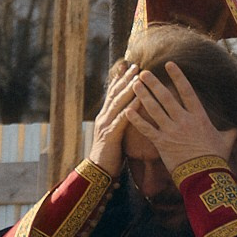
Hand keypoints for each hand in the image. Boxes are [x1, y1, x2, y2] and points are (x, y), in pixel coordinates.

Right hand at [89, 61, 140, 176]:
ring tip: (138, 75)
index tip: (128, 66)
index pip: (112, 94)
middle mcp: (104, 117)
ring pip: (118, 102)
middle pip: (115, 93)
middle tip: (135, 65)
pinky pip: (123, 118)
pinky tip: (139, 98)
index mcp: (105, 117)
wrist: (97, 172)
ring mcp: (106, 125)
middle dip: (125, 78)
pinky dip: (131, 107)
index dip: (119, 79)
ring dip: (129, 88)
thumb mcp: (114, 135)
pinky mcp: (111, 135)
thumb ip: (119, 123)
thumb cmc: (109, 156)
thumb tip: (129, 114)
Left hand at [125, 65, 236, 176]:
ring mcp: (171, 131)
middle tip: (143, 72)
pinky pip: (146, 129)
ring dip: (143, 95)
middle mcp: (183, 120)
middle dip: (154, 83)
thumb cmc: (216, 159)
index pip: (187, 91)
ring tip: (135, 84)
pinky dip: (136, 120)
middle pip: (166, 97)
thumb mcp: (226, 141)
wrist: (204, 176)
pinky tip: (127, 110)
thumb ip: (231, 131)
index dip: (178, 76)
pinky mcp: (161, 143)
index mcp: (199, 117)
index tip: (169, 64)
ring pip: (154, 109)